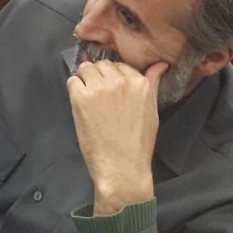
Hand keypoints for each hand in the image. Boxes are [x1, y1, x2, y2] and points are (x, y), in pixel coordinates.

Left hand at [68, 58, 163, 215]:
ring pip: (86, 68)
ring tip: (90, 99)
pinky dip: (74, 89)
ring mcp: (99, 89)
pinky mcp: (81, 98)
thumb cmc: (137, 144)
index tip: (111, 89)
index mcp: (139, 83)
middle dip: (99, 76)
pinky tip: (82, 104)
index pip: (120, 65)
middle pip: (102, 65)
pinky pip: (72, 81)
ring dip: (85, 79)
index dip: (114, 77)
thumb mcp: (152, 110)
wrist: (121, 168)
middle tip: (99, 95)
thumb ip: (153, 83)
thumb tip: (160, 64)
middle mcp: (119, 82)